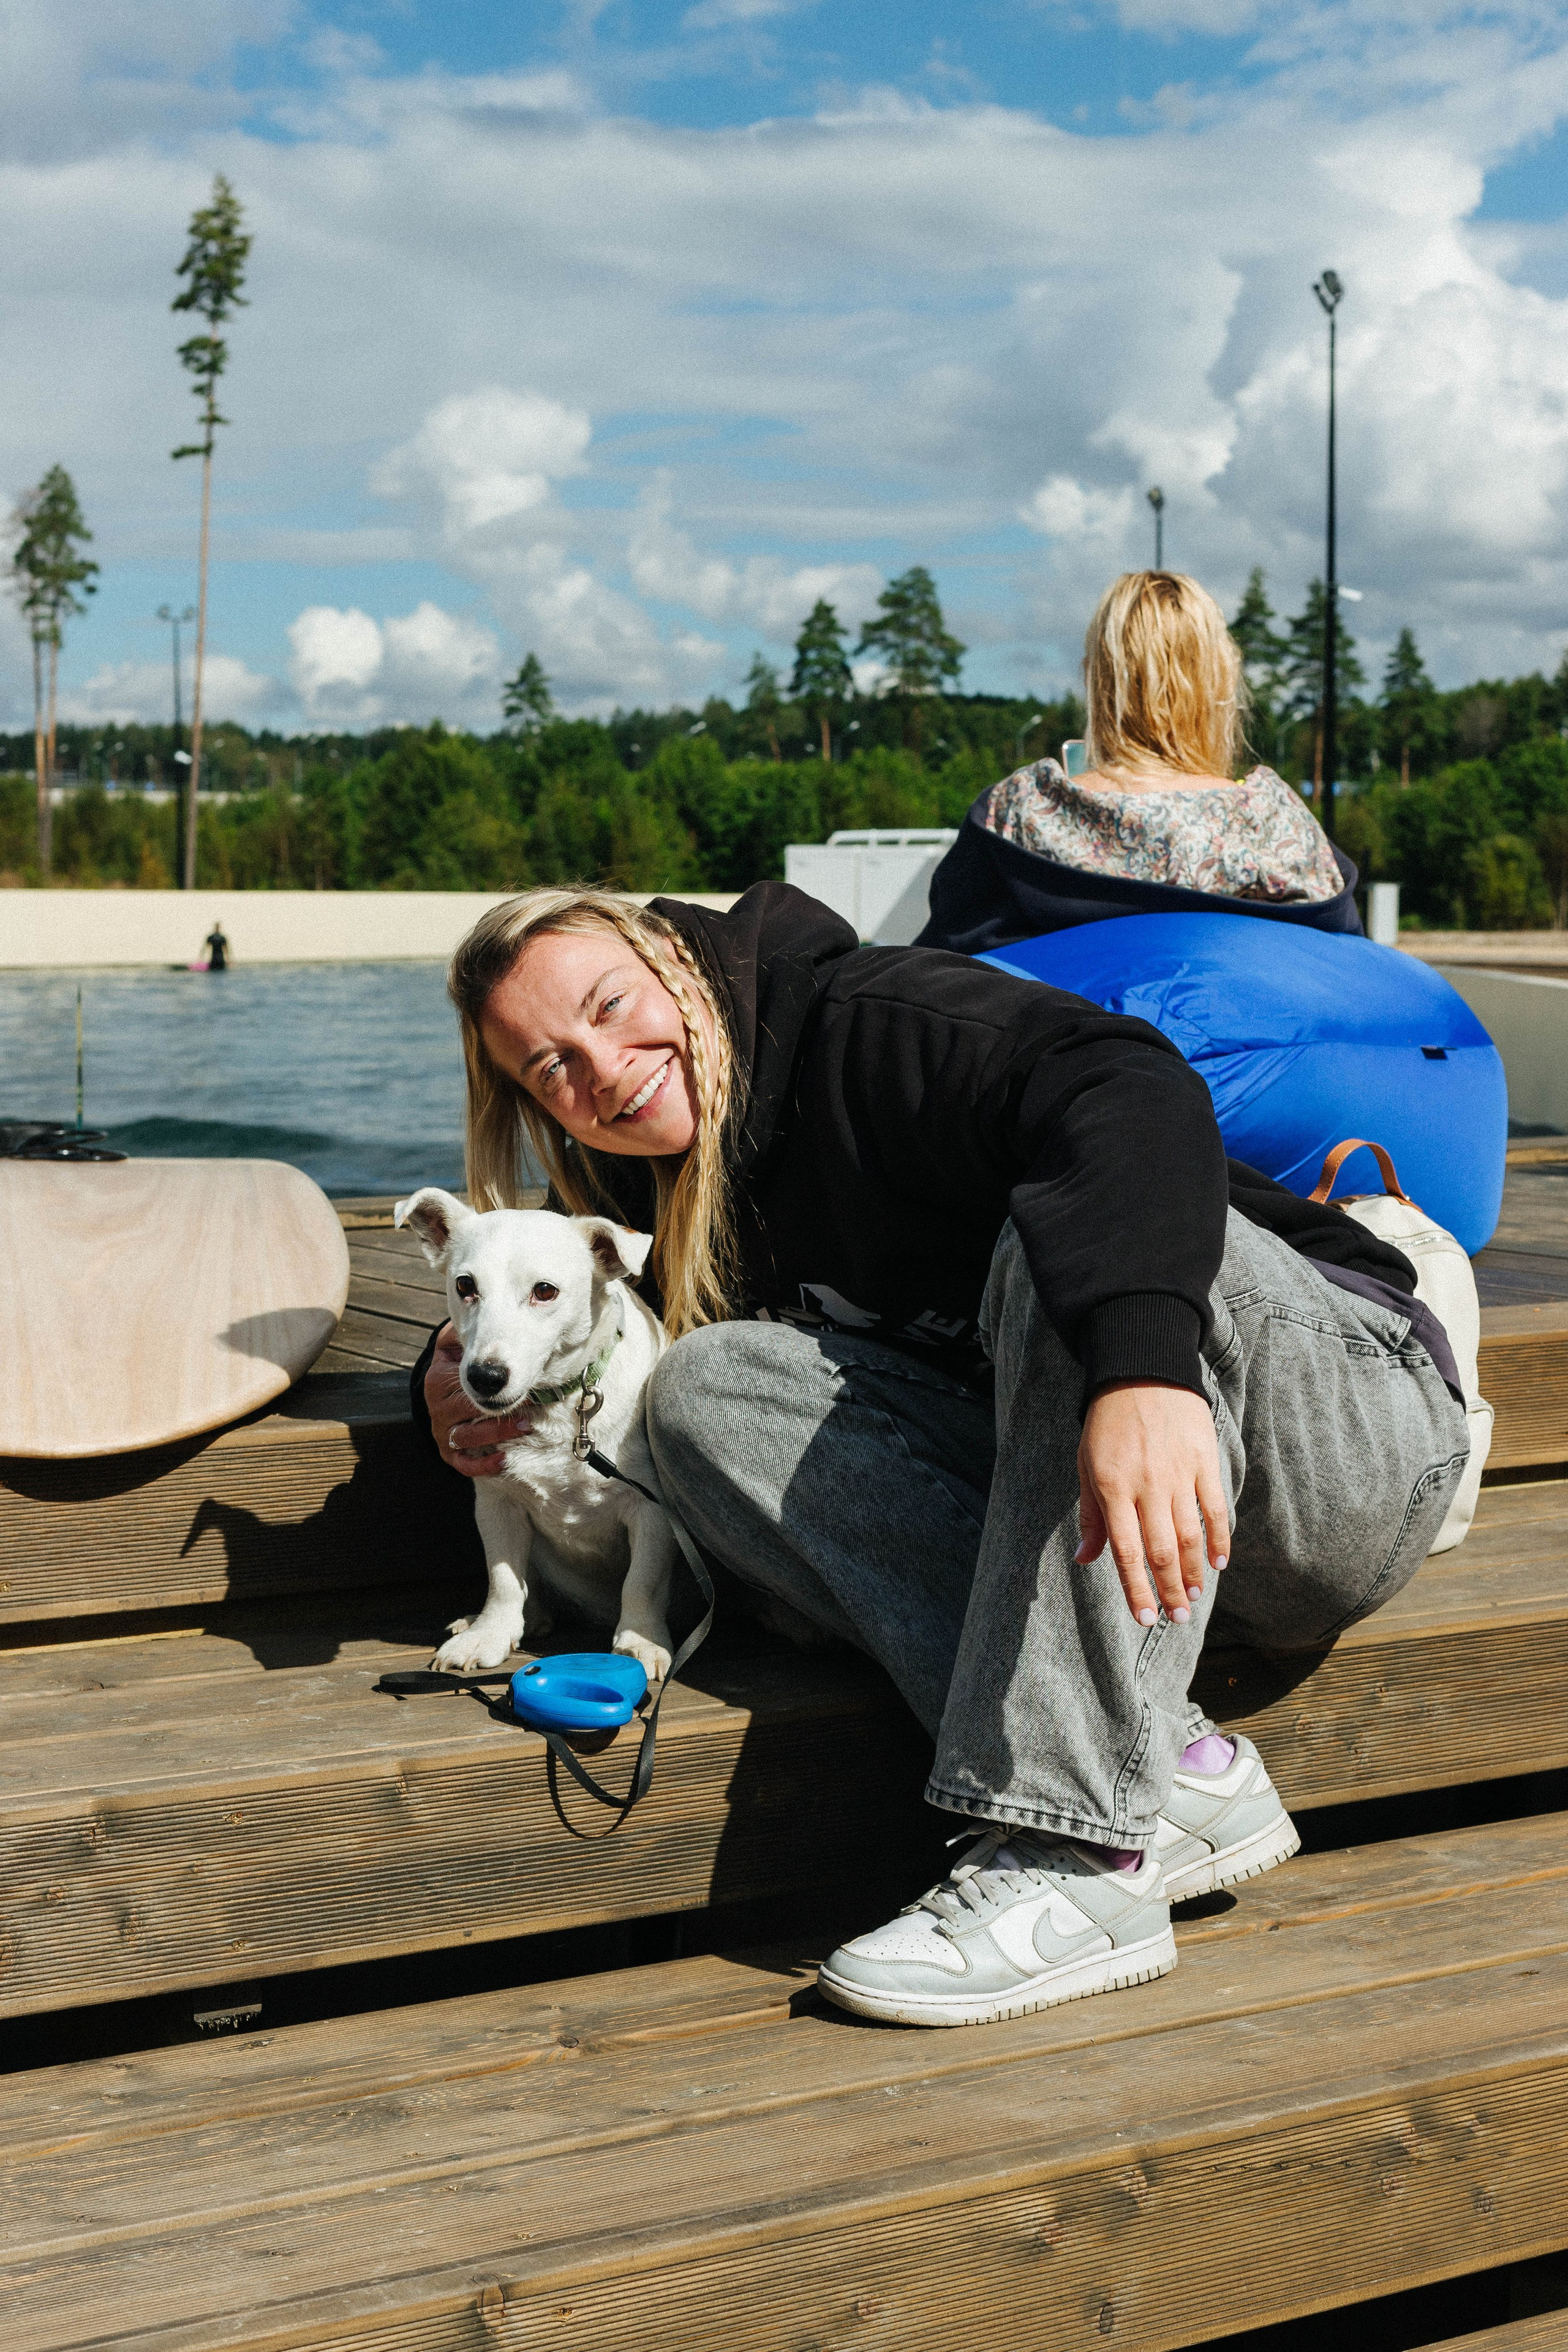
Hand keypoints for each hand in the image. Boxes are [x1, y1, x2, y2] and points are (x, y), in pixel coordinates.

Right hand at [424, 1323, 532, 1478]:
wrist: (438, 1399)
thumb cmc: (455, 1368)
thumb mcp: (453, 1346)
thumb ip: (463, 1329)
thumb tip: (473, 1300)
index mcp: (439, 1377)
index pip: (467, 1380)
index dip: (494, 1382)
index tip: (520, 1378)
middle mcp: (437, 1406)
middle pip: (469, 1409)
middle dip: (501, 1408)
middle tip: (533, 1405)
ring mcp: (442, 1431)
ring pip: (469, 1437)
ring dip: (499, 1434)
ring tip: (527, 1426)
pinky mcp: (448, 1453)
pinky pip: (463, 1463)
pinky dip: (483, 1464)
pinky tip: (504, 1460)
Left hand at [1075, 1379, 1229, 1626]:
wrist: (1142, 1371)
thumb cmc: (1107, 1424)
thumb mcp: (1087, 1466)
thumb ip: (1091, 1516)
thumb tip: (1085, 1561)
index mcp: (1113, 1488)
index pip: (1125, 1551)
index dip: (1136, 1589)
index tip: (1145, 1618)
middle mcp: (1146, 1485)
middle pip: (1161, 1551)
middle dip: (1169, 1591)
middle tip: (1177, 1618)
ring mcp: (1178, 1473)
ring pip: (1189, 1535)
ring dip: (1193, 1572)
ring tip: (1193, 1597)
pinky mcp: (1203, 1461)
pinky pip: (1214, 1508)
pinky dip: (1219, 1538)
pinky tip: (1218, 1563)